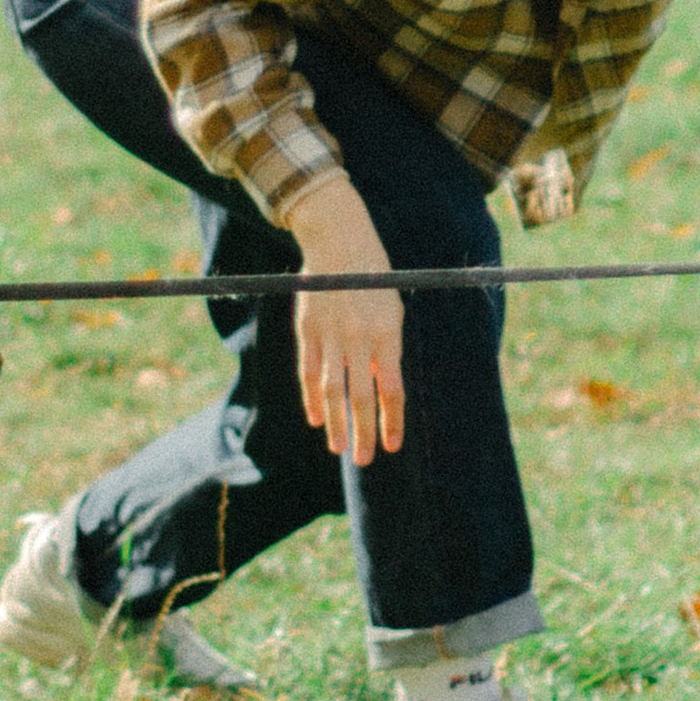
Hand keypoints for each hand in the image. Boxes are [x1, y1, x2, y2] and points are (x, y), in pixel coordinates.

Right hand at [284, 178, 404, 463]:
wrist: (340, 241)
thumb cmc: (373, 280)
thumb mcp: (392, 310)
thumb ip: (388, 350)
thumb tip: (384, 391)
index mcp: (388, 333)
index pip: (392, 389)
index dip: (392, 421)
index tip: (392, 446)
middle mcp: (360, 337)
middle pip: (362, 396)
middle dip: (364, 432)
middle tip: (363, 459)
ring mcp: (332, 334)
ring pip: (333, 390)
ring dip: (337, 423)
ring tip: (340, 448)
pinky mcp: (308, 330)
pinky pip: (309, 372)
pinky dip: (312, 398)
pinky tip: (317, 419)